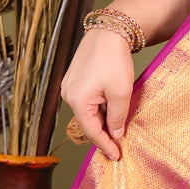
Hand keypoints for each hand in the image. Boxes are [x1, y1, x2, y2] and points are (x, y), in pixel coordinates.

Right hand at [60, 28, 136, 160]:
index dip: (105, 145)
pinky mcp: (75, 80)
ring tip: (119, 128)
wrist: (108, 32)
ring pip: (88, 112)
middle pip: (88, 122)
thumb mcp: (121, 93)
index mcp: (77, 100)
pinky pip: (88, 101)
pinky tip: (112, 110)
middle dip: (104, 134)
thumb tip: (116, 134)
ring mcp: (70, 87)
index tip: (117, 156)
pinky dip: (99, 108)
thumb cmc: (113, 60)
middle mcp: (68, 95)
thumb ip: (118, 117)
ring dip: (103, 120)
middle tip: (120, 146)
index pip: (92, 131)